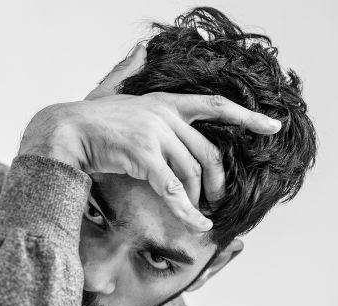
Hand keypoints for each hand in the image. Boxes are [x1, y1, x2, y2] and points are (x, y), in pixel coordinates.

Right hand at [18, 44, 281, 230]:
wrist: (63, 132)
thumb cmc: (85, 117)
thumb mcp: (109, 89)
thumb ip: (127, 70)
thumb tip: (140, 49)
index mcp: (164, 101)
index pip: (215, 106)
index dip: (246, 117)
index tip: (273, 126)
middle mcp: (164, 115)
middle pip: (207, 151)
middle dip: (217, 178)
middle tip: (218, 197)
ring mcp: (155, 135)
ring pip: (191, 172)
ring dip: (196, 198)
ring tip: (197, 213)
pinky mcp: (143, 158)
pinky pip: (173, 189)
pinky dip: (187, 211)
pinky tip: (197, 224)